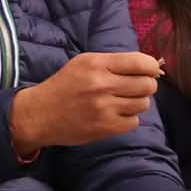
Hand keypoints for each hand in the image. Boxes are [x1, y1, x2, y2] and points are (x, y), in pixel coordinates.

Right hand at [9, 50, 163, 154]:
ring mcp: (104, 107)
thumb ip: (114, 63)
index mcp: (97, 64)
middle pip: (147, 85)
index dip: (151, 68)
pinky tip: (114, 115)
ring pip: (143, 104)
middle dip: (146, 86)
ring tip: (121, 102)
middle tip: (134, 89)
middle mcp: (102, 84)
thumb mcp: (83, 63)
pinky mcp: (104, 127)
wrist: (39, 114)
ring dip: (136, 103)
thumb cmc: (64, 86)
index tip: (148, 72)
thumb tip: (149, 67)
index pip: (142, 63)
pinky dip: (128, 119)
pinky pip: (134, 122)